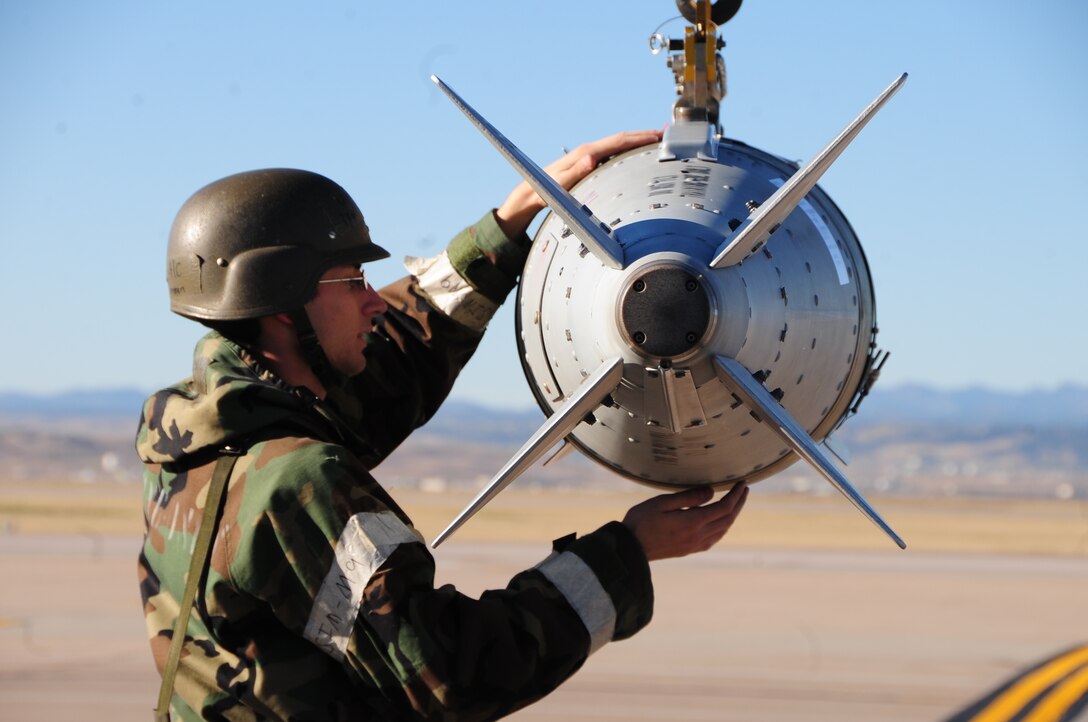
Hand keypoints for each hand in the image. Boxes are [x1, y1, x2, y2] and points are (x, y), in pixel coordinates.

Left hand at [495, 129, 663, 237]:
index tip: (658, 135)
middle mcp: (589, 151)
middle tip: (667, 134)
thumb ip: (574, 172)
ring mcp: (589, 156)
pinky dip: (628, 151)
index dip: (639, 137)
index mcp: (585, 153)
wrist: (531, 193)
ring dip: (638, 141)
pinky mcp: (589, 163)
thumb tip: (590, 158)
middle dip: (644, 135)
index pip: (618, 142)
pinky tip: (637, 155)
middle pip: (622, 139)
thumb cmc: (544, 191)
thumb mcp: (558, 185)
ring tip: (659, 141)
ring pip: (619, 145)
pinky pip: (614, 154)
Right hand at [622, 483, 747, 561]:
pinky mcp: (689, 549)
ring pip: (723, 530)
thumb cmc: (642, 521)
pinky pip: (714, 538)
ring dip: (732, 515)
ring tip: (736, 502)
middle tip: (744, 489)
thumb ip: (689, 497)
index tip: (741, 483)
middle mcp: (698, 535)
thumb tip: (712, 492)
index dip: (735, 495)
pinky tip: (720, 521)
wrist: (630, 548)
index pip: (724, 507)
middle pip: (728, 519)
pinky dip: (723, 527)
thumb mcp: (662, 502)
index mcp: (693, 522)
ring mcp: (694, 545)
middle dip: (739, 504)